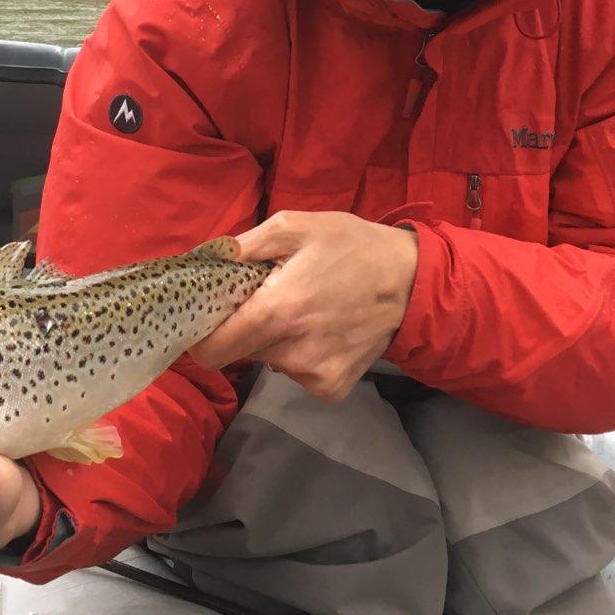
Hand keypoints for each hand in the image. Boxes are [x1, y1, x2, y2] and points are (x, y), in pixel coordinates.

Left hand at [191, 210, 418, 401]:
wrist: (411, 282)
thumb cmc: (349, 246)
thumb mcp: (293, 226)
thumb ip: (242, 246)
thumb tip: (202, 262)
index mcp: (276, 312)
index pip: (212, 352)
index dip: (203, 336)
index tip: (210, 318)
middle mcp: (291, 353)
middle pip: (240, 353)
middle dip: (244, 329)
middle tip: (268, 299)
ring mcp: (313, 375)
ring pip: (269, 361)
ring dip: (275, 339)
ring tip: (303, 309)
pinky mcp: (332, 388)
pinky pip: (297, 372)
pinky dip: (301, 353)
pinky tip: (322, 330)